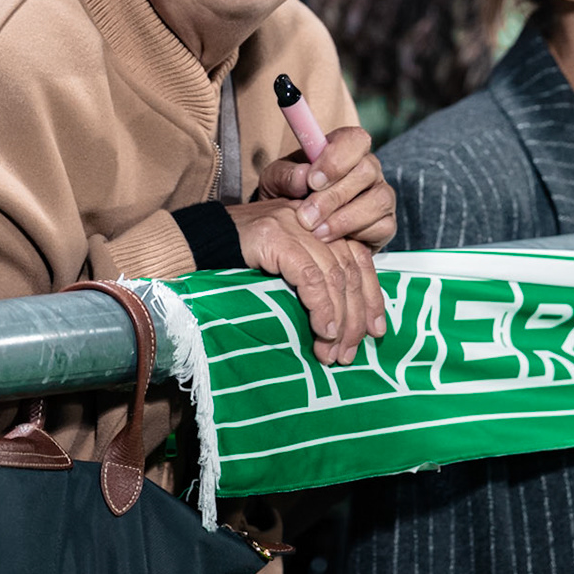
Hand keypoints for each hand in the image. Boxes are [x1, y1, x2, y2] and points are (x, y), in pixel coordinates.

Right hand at [228, 200, 385, 363]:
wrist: (196, 244)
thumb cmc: (241, 263)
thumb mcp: (286, 269)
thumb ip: (315, 280)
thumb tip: (343, 323)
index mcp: (322, 226)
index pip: (360, 260)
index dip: (372, 296)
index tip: (377, 330)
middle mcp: (314, 221)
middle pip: (350, 271)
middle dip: (356, 316)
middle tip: (351, 352)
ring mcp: (296, 226)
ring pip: (334, 277)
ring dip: (339, 320)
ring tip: (334, 352)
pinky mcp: (277, 237)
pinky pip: (310, 277)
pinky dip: (321, 307)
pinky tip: (323, 330)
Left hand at [259, 126, 396, 249]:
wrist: (295, 231)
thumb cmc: (288, 197)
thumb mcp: (275, 182)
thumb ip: (285, 175)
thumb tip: (302, 177)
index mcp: (344, 150)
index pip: (355, 140)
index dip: (337, 158)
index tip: (312, 180)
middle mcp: (368, 169)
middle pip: (367, 170)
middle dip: (334, 196)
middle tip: (307, 215)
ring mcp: (380, 195)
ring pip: (379, 199)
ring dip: (346, 218)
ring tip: (317, 232)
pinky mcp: (385, 223)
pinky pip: (383, 226)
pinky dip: (358, 234)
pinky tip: (333, 240)